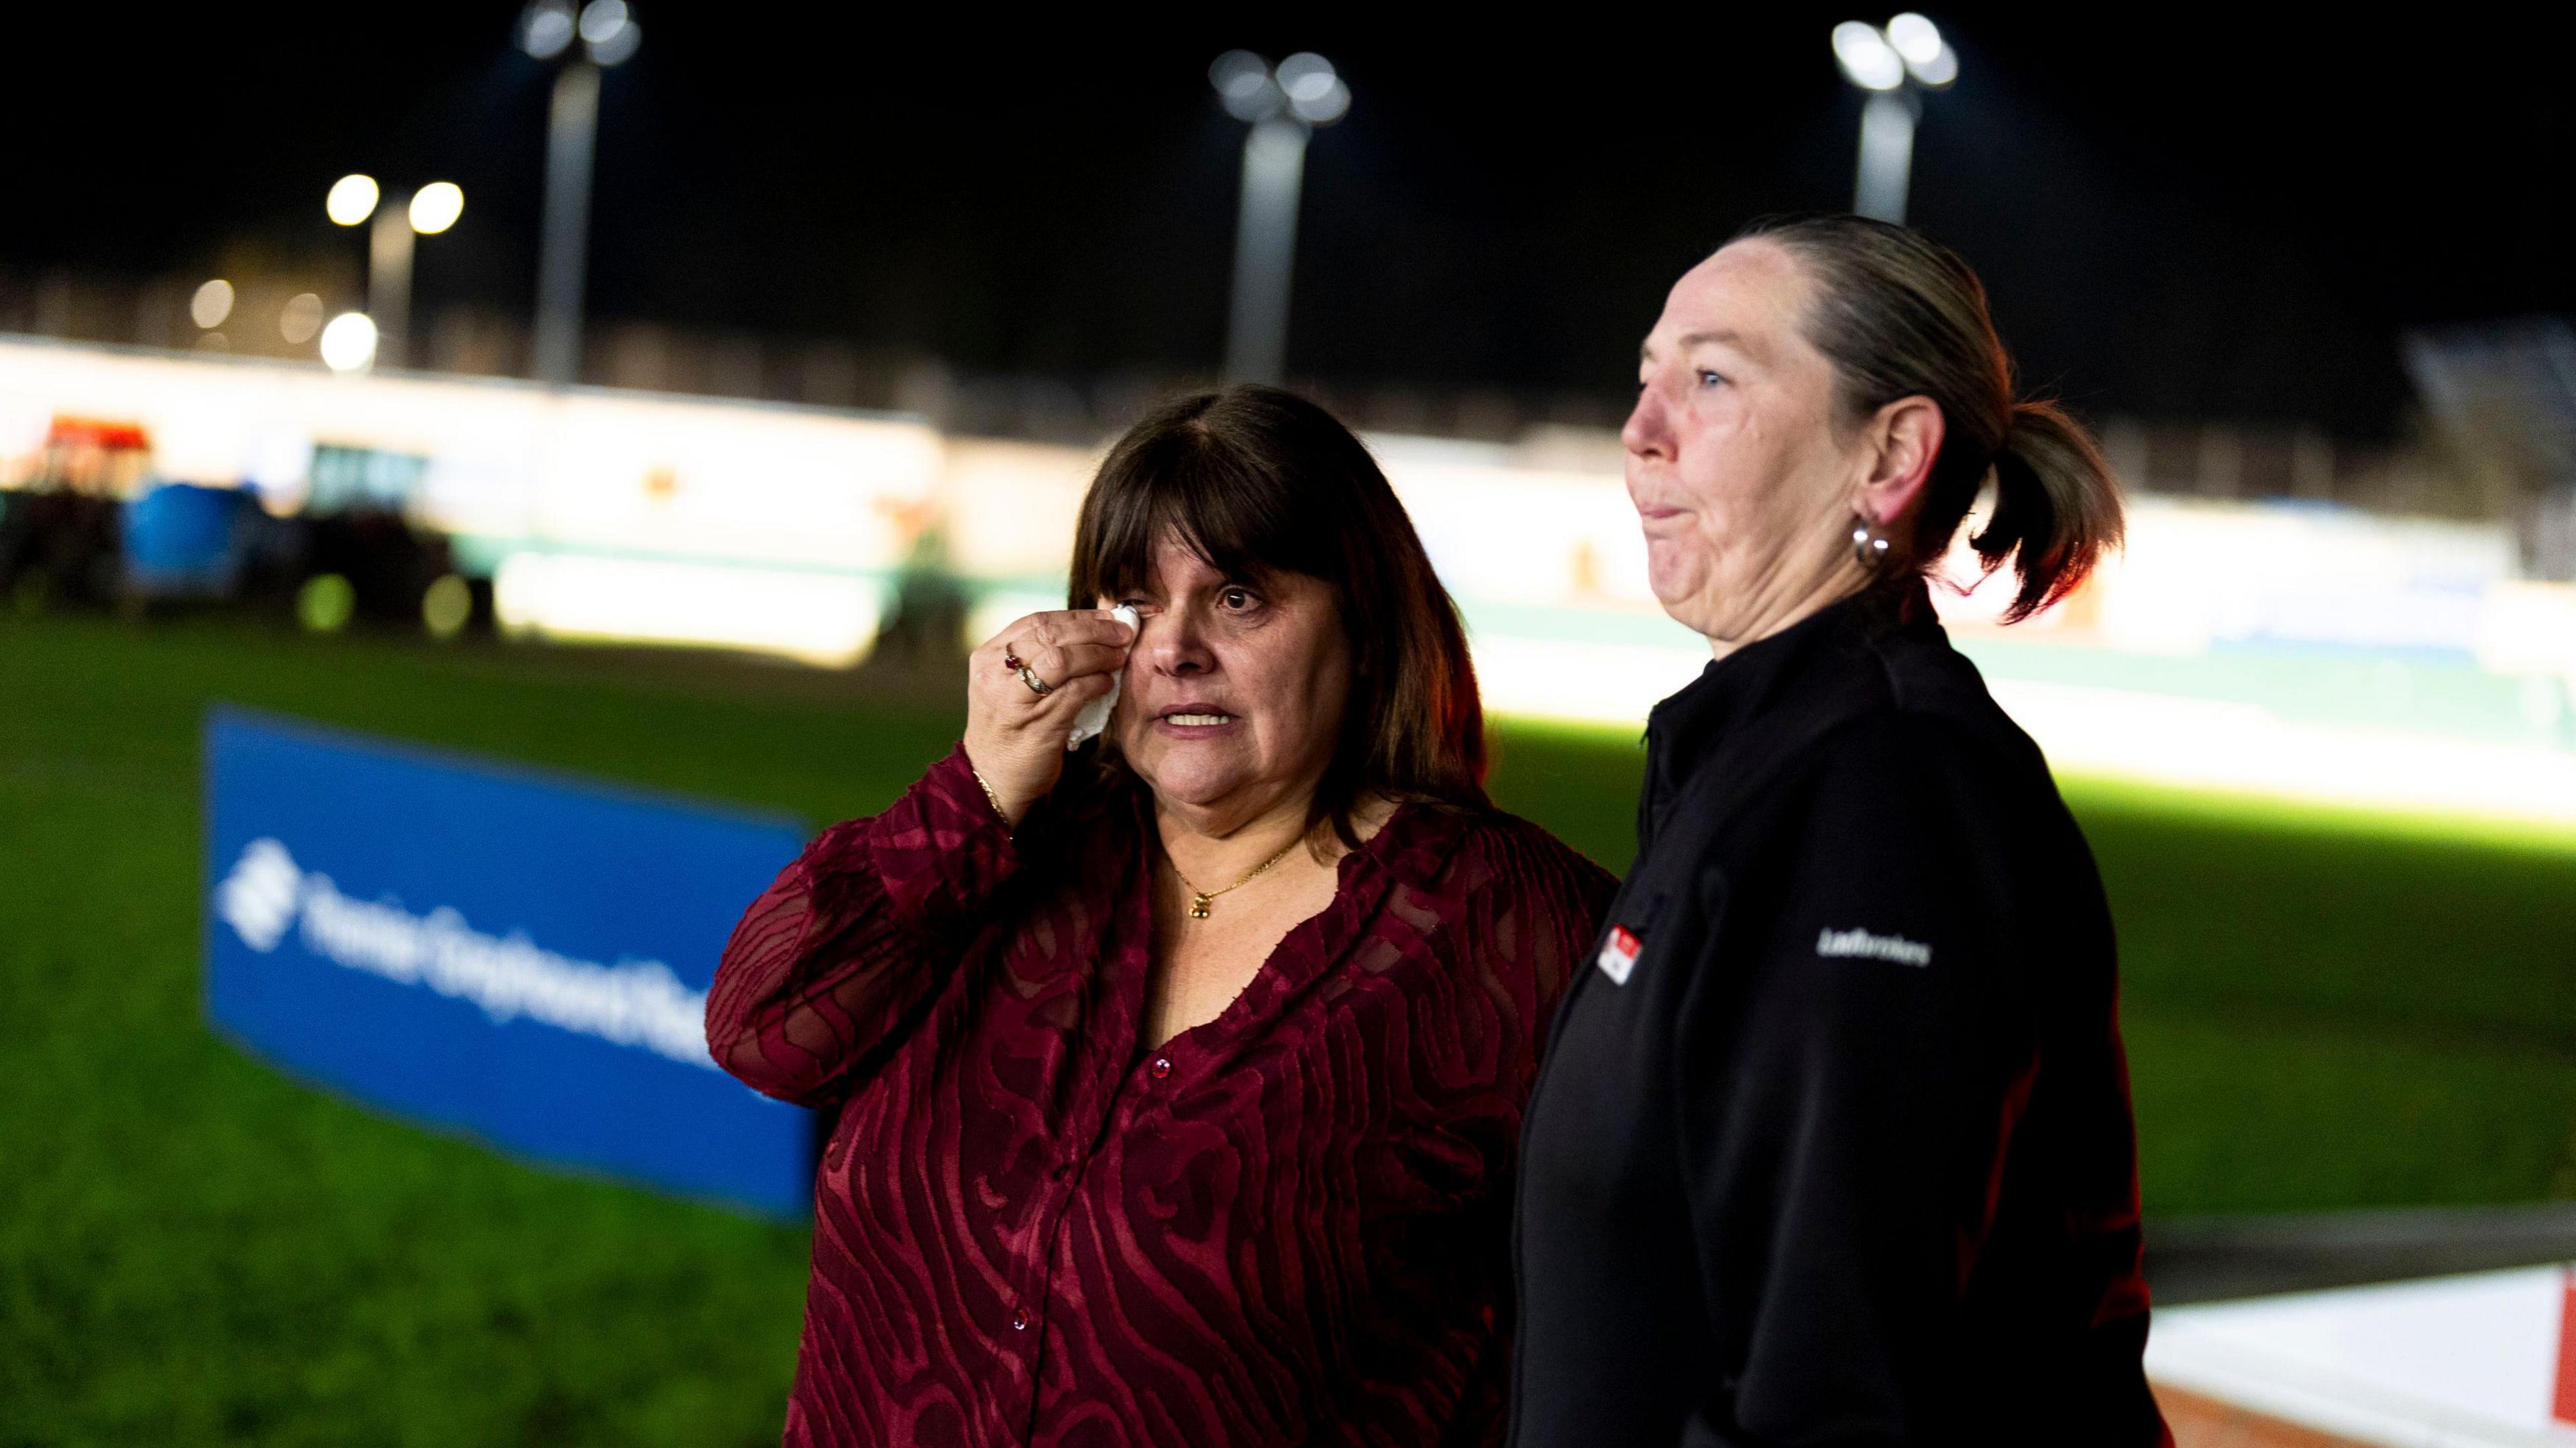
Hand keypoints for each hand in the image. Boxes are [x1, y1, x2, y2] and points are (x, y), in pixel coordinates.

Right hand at [962, 608, 1135, 824]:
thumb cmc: (1011, 728)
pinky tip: (1107, 683)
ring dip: (1098, 654)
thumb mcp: (1011, 685)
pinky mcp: (1037, 724)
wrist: (992, 778)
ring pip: (1062, 659)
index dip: (1077, 616)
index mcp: (989, 657)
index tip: (1105, 617)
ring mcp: (1014, 699)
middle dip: (1093, 630)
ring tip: (1119, 656)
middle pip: (1051, 635)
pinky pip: (1075, 692)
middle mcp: (996, 674)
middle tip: (1122, 632)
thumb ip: (1038, 657)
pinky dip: (1096, 682)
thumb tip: (1089, 627)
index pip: (1036, 622)